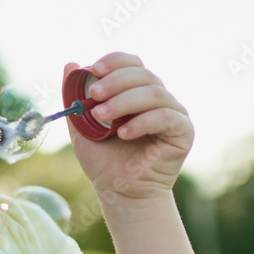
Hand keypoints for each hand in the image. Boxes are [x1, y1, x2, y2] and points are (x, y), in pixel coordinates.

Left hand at [64, 53, 192, 200]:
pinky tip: (123, 133)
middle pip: (143, 74)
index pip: (132, 64)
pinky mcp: (184, 132)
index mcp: (136, 91)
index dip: (115, 62)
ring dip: (124, 102)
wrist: (119, 192)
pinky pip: (166, 117)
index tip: (93, 69)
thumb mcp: (81, 125)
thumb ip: (75, 96)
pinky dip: (142, 122)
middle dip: (116, 81)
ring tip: (100, 116)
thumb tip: (70, 64)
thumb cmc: (103, 158)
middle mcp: (158, 98)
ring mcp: (173, 113)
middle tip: (93, 95)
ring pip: (154, 93)